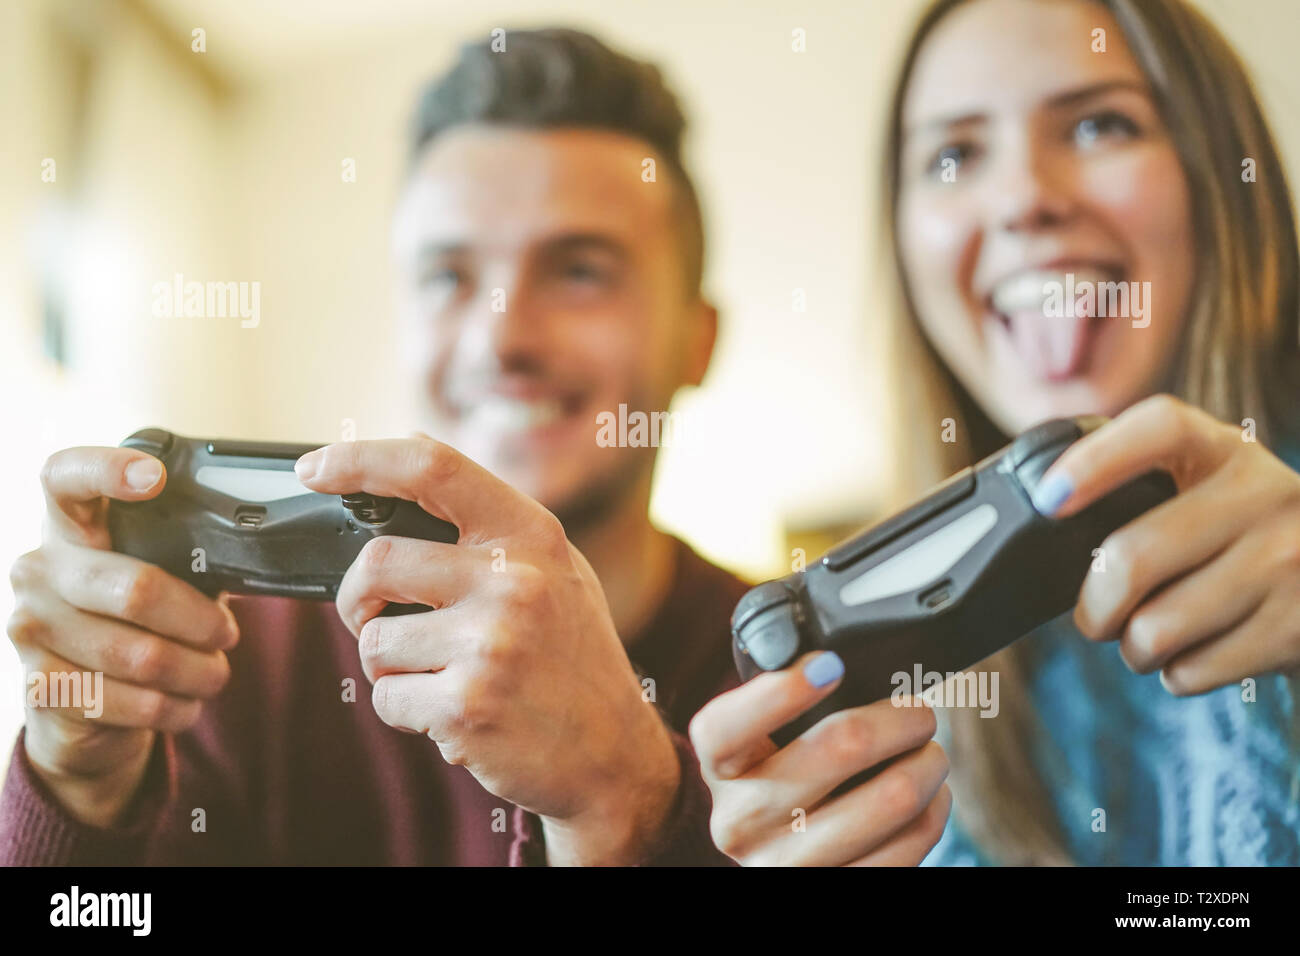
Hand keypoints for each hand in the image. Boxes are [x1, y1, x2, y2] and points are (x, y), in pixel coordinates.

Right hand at [7, 447, 237, 826]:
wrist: (76, 708)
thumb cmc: (127, 625)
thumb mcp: (150, 577)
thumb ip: (179, 558)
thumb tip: (246, 556)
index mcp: (68, 529)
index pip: (66, 477)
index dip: (107, 469)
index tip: (155, 475)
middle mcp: (38, 570)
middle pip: (137, 589)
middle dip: (200, 621)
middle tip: (226, 634)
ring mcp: (31, 628)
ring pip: (142, 655)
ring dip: (197, 671)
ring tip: (213, 672)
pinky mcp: (42, 686)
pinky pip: (133, 701)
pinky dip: (175, 706)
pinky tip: (186, 703)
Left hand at [295, 436, 679, 864]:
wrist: (612, 753)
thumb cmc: (571, 655)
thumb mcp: (554, 568)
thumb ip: (489, 519)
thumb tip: (413, 449)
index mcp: (532, 535)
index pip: (433, 468)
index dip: (360, 459)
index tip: (315, 468)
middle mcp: (514, 581)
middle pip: (376, 563)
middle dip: (355, 598)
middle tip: (372, 617)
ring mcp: (491, 644)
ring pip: (373, 640)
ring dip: (389, 665)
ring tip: (440, 676)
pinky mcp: (467, 706)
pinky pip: (386, 698)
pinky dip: (404, 709)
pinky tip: (453, 712)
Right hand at [689, 651, 950, 865]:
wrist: (772, 854)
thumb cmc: (778, 775)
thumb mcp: (760, 737)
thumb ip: (783, 694)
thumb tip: (836, 656)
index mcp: (718, 764)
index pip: (728, 725)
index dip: (780, 691)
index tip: (830, 665)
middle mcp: (740, 819)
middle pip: (842, 746)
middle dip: (902, 717)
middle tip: (918, 712)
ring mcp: (785, 865)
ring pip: (892, 798)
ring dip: (928, 765)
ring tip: (929, 754)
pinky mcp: (832, 888)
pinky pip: (909, 847)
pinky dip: (933, 813)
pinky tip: (929, 797)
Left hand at [1032, 394, 1299, 692]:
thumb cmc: (1245, 541)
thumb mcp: (1212, 491)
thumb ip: (1145, 491)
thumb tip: (1046, 512)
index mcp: (1227, 451)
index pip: (1161, 428)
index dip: (1096, 460)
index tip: (1048, 500)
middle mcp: (1266, 495)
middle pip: (1133, 557)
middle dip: (1093, 607)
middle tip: (1095, 616)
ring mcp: (1290, 561)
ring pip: (1155, 629)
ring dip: (1134, 648)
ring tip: (1152, 636)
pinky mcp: (1297, 629)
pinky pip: (1191, 670)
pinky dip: (1176, 673)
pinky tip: (1198, 651)